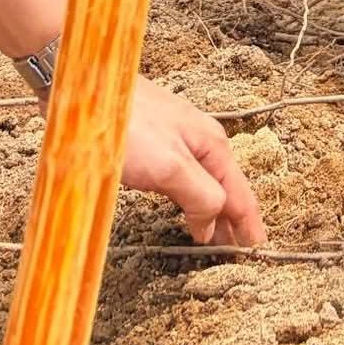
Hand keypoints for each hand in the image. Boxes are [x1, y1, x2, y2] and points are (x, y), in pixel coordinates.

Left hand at [120, 75, 265, 246]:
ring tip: (216, 238)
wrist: (86, 91)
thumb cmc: (127, 125)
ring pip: (203, 184)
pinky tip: (185, 209)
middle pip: (225, 188)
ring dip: (213, 212)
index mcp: (212, 145)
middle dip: (234, 221)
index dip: (249, 226)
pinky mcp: (152, 145)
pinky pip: (182, 180)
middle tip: (240, 254)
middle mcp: (199, 141)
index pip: (241, 194)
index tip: (257, 252)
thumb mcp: (170, 166)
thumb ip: (200, 195)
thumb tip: (213, 226)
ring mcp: (175, 141)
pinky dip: (191, 200)